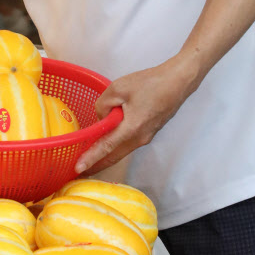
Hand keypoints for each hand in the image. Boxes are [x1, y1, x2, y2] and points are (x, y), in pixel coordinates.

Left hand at [75, 57, 195, 174]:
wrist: (178, 82)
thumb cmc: (150, 83)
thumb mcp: (118, 88)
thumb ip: (103, 105)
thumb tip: (102, 118)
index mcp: (131, 128)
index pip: (106, 147)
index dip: (91, 158)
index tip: (77, 169)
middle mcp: (139, 138)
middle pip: (114, 156)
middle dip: (96, 165)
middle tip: (79, 172)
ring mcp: (145, 136)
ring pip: (121, 151)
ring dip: (105, 157)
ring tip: (88, 161)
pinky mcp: (148, 131)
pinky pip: (127, 144)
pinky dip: (114, 148)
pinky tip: (105, 144)